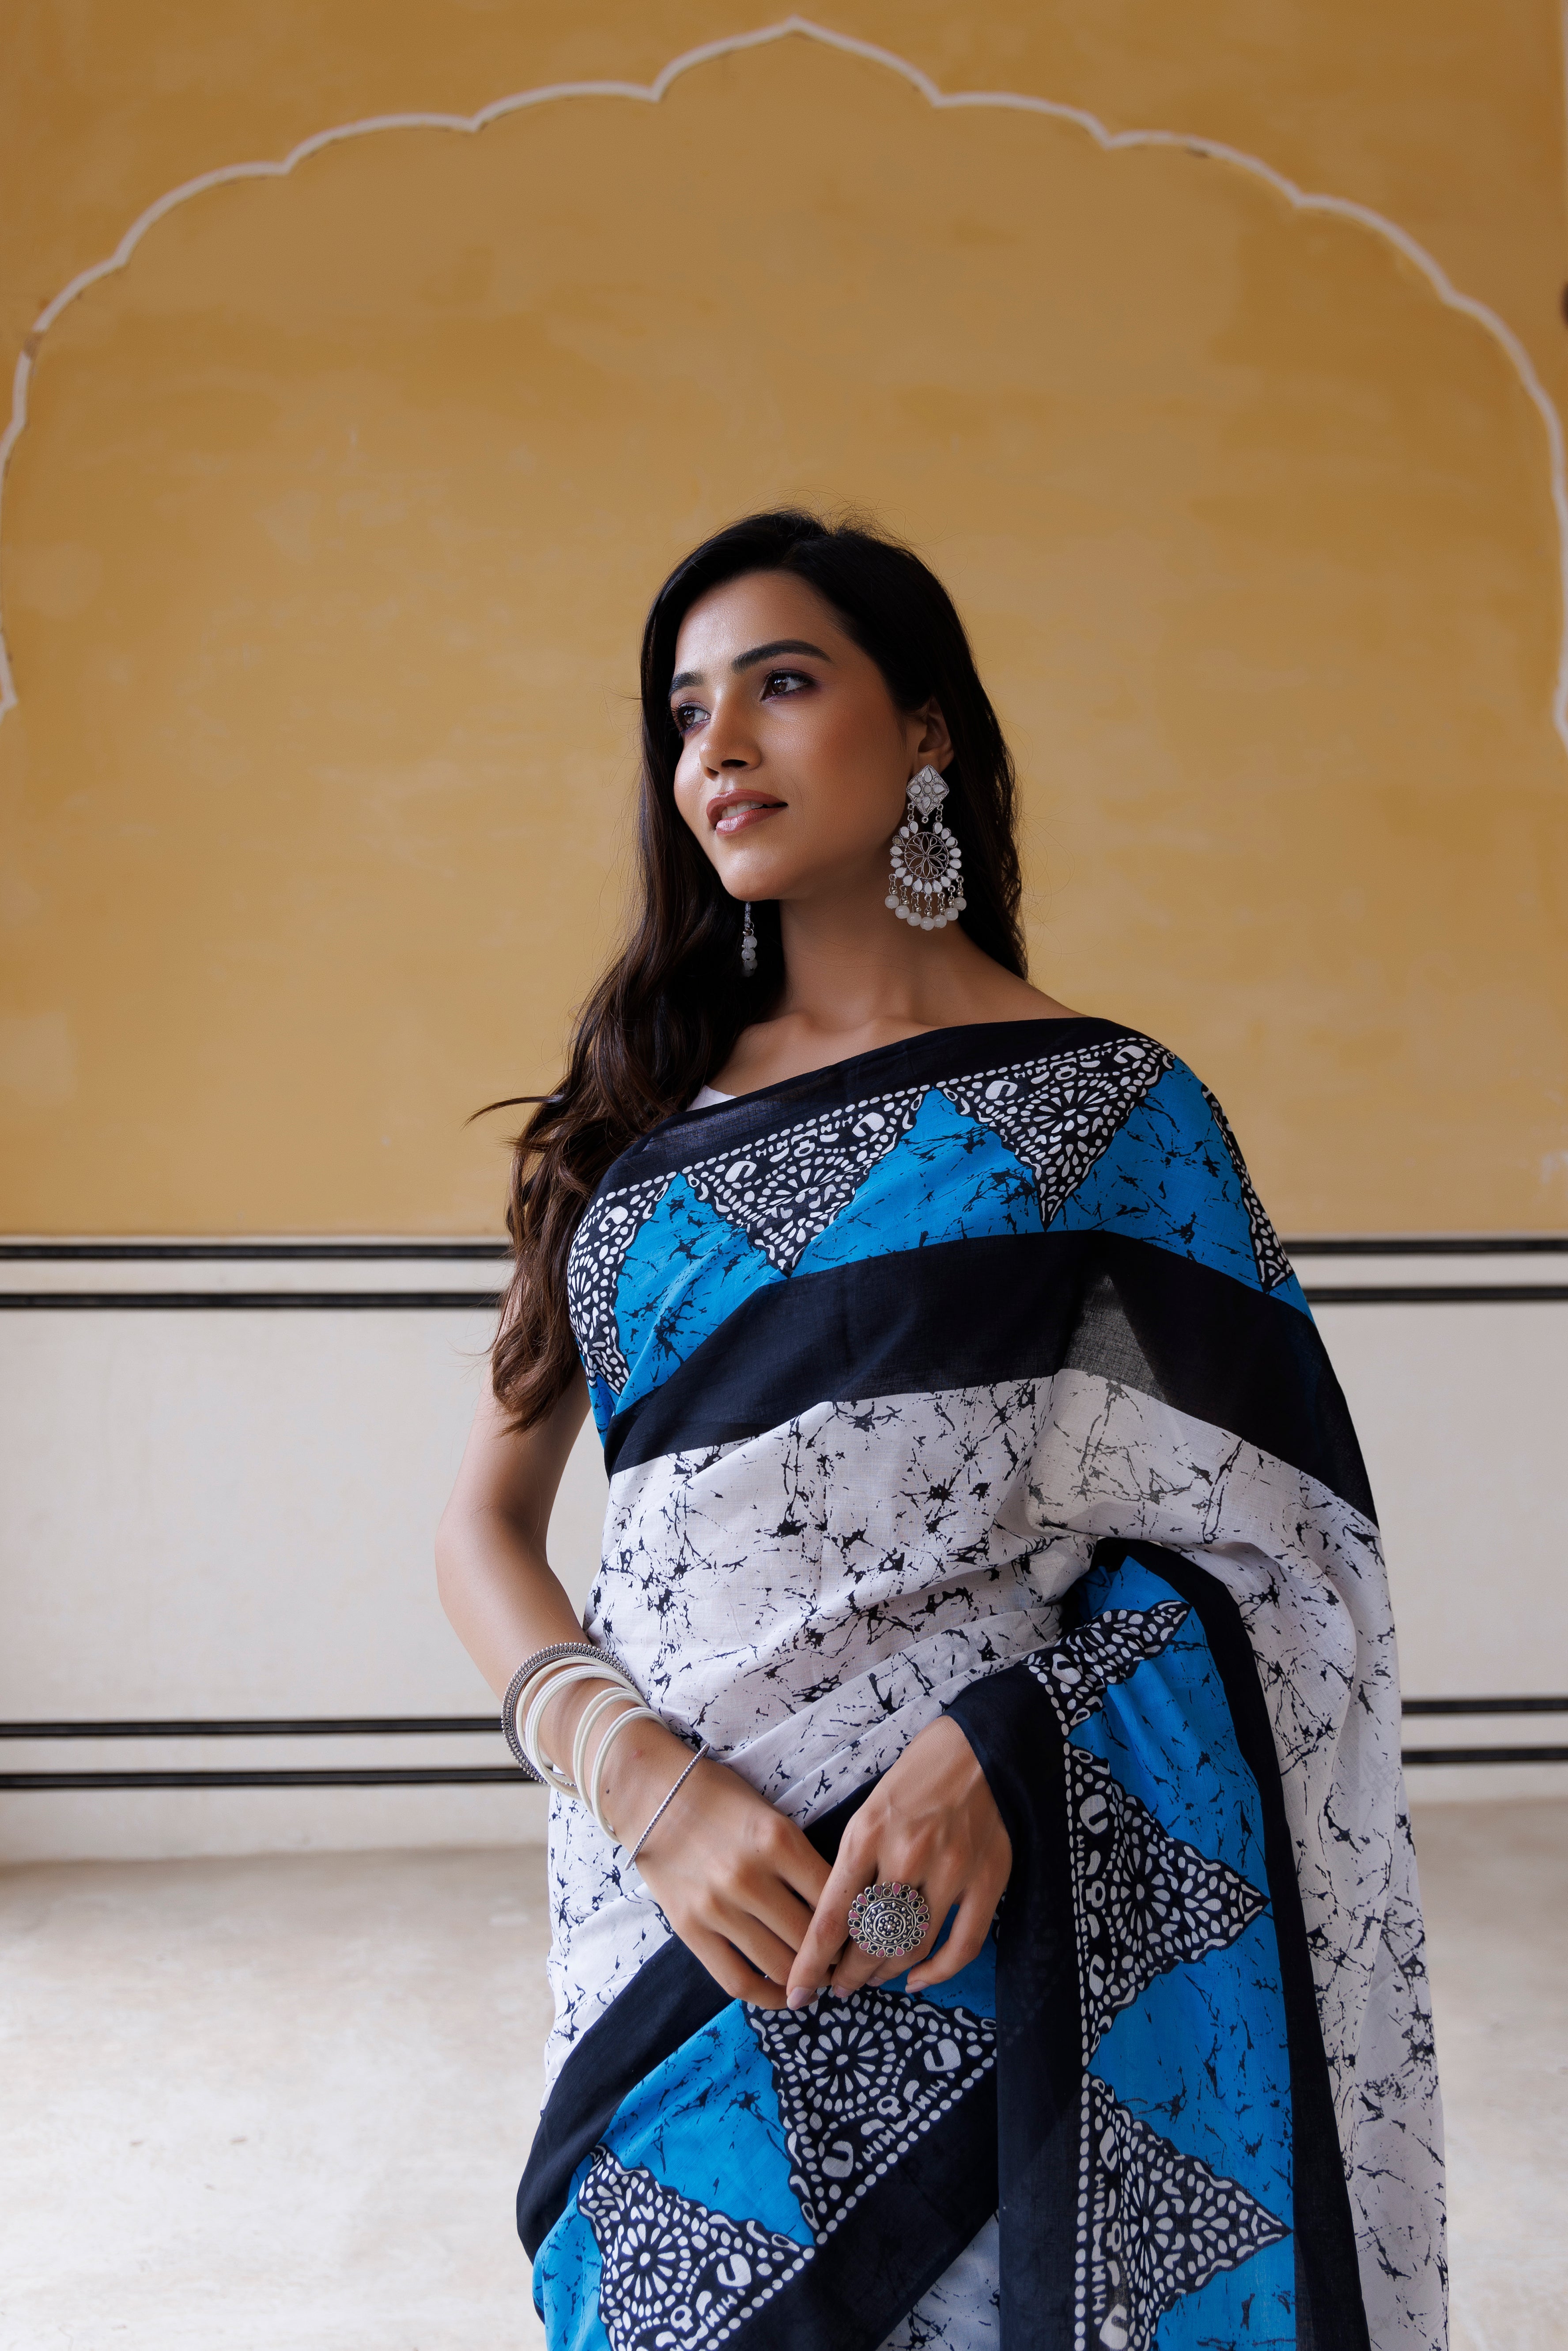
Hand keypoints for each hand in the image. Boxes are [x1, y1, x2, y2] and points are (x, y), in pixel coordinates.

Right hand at [596, 1716, 831, 2010]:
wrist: (651, 1793)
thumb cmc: (720, 1799)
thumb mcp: (772, 1817)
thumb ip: (802, 1860)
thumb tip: (840, 1912)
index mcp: (778, 1840)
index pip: (835, 1898)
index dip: (857, 1925)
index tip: (867, 1936)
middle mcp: (749, 1876)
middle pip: (811, 1938)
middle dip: (837, 1958)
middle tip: (849, 1965)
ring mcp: (717, 1906)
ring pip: (780, 1964)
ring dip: (806, 1980)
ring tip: (821, 1980)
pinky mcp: (689, 1928)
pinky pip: (737, 1980)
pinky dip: (768, 1996)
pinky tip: (783, 1994)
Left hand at [786, 1714, 1010, 2005]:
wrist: (978, 1747)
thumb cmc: (915, 1777)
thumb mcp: (868, 1811)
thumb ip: (853, 1865)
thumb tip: (835, 1924)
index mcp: (868, 1835)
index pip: (832, 1917)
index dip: (811, 1963)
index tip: (798, 1990)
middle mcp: (908, 1855)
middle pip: (871, 1940)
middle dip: (848, 1974)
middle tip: (836, 1986)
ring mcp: (952, 1869)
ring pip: (912, 1947)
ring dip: (885, 1974)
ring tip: (869, 1981)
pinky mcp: (988, 1878)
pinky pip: (963, 1945)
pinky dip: (939, 1972)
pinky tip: (918, 1979)